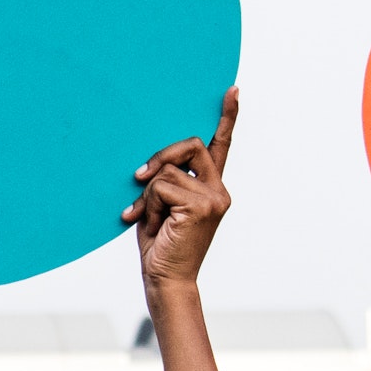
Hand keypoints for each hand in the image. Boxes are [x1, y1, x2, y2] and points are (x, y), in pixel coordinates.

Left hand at [125, 90, 238, 292]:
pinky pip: (162, 186)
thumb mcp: (161, 206)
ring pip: (169, 170)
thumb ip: (165, 181)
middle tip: (138, 176)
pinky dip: (149, 204)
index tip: (231, 90)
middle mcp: (219, 190)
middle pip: (191, 145)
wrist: (165, 280)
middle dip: (161, 155)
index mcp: (211, 188)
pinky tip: (153, 225)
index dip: (226, 117)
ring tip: (148, 218)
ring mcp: (214, 198)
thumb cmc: (160, 245)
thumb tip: (151, 163)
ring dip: (149, 194)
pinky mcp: (202, 206)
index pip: (221, 146)